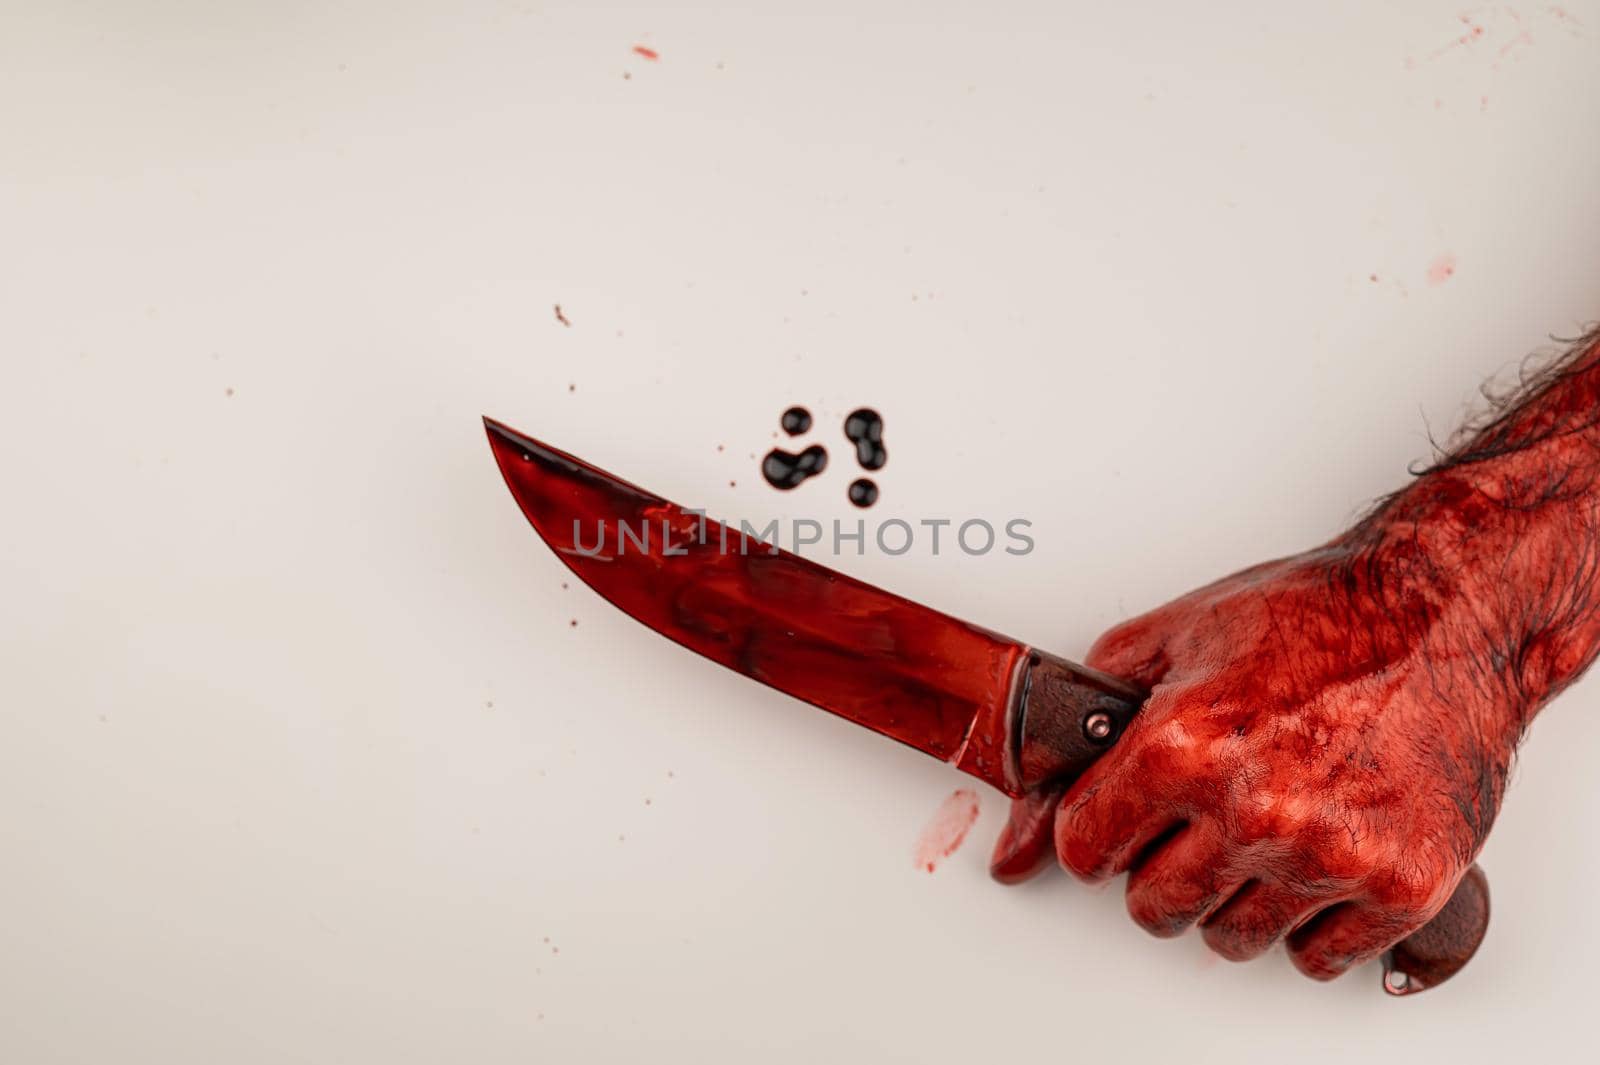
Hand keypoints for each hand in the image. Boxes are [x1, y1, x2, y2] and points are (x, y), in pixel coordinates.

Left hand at [990, 543, 1520, 979]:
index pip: (1083, 852)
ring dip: (1233, 902)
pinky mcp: (1398, 887)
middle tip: (1188, 835)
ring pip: (1232, 940)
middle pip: (1152, 910)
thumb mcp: (1181, 629)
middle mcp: (1251, 811)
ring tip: (1258, 841)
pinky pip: (1321, 958)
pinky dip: (1311, 925)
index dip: (1093, 836)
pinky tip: (1313, 870)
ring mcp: (1328, 857)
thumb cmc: (1321, 615)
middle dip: (1156, 875)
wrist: (1443, 616)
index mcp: (1181, 749)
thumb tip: (1045, 760)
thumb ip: (1103, 696)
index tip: (1112, 830)